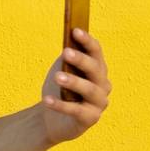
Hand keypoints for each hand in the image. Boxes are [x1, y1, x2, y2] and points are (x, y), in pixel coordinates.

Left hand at [39, 27, 111, 143]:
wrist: (50, 118)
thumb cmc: (59, 89)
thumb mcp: (61, 70)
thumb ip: (66, 59)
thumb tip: (68, 46)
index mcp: (98, 69)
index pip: (96, 52)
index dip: (87, 41)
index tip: (75, 30)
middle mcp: (103, 85)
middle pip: (95, 70)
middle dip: (81, 60)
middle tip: (65, 52)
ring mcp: (99, 103)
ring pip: (90, 90)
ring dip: (74, 82)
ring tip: (57, 77)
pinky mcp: (90, 119)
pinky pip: (77, 111)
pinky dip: (61, 105)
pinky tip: (46, 100)